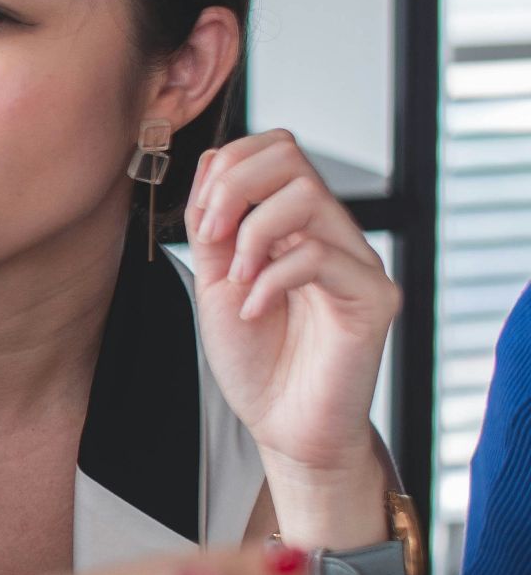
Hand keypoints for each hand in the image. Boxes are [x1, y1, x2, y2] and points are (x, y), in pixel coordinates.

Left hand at [183, 129, 400, 477]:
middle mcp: (331, 232)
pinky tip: (253, 310)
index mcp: (294, 223)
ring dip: (253, 234)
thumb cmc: (254, 358)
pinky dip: (271, 279)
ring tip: (236, 281)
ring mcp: (357, 261)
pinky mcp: (374, 297)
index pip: (274, 148)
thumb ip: (213, 224)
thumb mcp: (214, 280)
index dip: (228, 167)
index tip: (200, 221)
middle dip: (234, 187)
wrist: (283, 425)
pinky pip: (322, 256)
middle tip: (212, 239)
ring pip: (307, 196)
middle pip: (291, 154)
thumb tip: (213, 161)